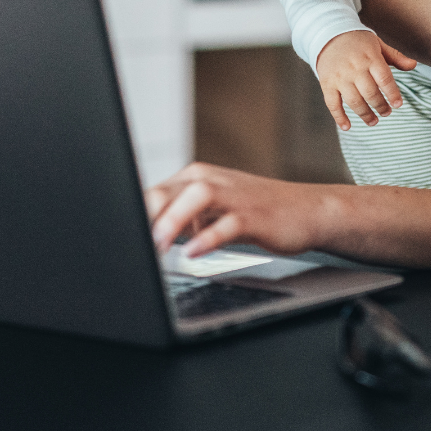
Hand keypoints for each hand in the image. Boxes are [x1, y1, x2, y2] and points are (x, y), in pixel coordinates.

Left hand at [145, 163, 323, 256]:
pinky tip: (193, 252)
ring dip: (172, 221)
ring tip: (158, 244)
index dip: (135, 216)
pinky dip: (207, 238)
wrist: (308, 210)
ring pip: (196, 197)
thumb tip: (148, 235)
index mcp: (196, 178)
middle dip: (148, 217)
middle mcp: (212, 180)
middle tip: (133, 243)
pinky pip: (227, 224)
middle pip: (169, 190)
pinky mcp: (254, 215)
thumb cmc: (257, 211)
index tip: (122, 240)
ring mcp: (234, 196)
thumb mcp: (213, 211)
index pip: (155, 192)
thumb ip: (182, 218)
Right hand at [316, 30, 416, 129]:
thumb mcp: (378, 45)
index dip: (393, 93)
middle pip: (370, 93)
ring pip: (354, 101)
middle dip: (380, 106)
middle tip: (386, 113)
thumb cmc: (358, 42)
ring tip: (373, 121)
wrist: (328, 35)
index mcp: (370, 57)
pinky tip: (347, 127)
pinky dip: (339, 117)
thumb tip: (414, 65)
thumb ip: (396, 57)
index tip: (398, 104)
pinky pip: (332, 103)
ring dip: (365, 114)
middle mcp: (355, 68)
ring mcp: (340, 77)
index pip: (385, 78)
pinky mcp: (327, 83)